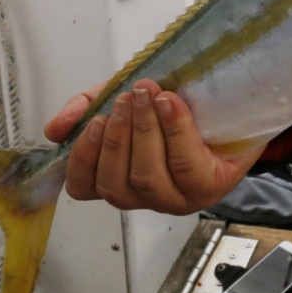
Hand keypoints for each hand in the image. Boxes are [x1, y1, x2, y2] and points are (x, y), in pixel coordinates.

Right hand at [44, 79, 265, 214]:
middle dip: (117, 137)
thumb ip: (89, 106)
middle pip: (116, 184)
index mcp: (121, 177)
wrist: (236, 98)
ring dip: (144, 132)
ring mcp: (180, 196)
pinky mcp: (210, 187)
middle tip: (125, 99)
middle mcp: (147, 196)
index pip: (84, 188)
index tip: (92, 123)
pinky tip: (170, 104)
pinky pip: (185, 166)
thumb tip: (55, 129)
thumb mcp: (126, 97)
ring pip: (147, 178)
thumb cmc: (178, 102)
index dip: (82, 160)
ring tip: (146, 96)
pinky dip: (174, 131)